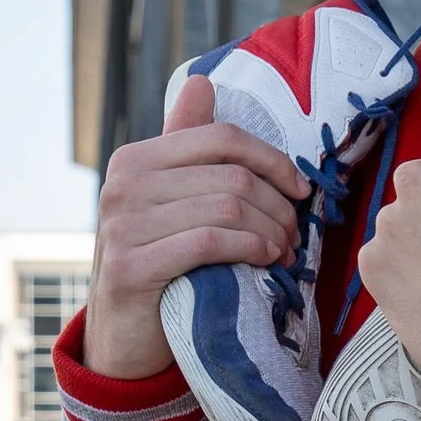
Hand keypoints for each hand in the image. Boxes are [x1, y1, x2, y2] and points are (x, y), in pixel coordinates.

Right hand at [84, 73, 305, 378]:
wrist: (123, 338)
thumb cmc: (161, 265)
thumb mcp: (173, 203)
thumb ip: (188, 148)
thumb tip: (202, 82)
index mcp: (135, 159)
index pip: (220, 138)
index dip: (272, 160)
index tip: (299, 189)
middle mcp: (123, 184)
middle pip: (230, 176)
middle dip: (277, 206)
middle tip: (295, 234)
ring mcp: (121, 225)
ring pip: (226, 208)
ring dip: (271, 232)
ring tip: (284, 252)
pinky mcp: (129, 266)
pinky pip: (208, 242)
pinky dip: (250, 249)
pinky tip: (266, 262)